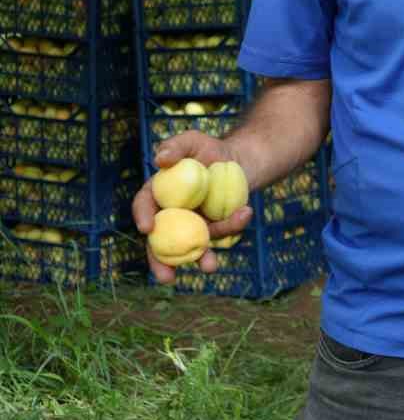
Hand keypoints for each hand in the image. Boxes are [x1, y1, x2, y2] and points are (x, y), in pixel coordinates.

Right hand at [131, 130, 253, 283]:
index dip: (143, 217)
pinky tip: (245, 212)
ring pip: (193, 244)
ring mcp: (193, 223)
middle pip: (161, 241)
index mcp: (159, 193)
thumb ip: (175, 145)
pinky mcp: (214, 227)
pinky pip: (221, 232)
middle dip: (161, 263)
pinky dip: (233, 226)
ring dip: (201, 257)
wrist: (241, 161)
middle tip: (166, 278)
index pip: (145, 205)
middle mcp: (172, 213)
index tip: (148, 229)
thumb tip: (160, 159)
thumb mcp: (193, 140)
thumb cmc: (210, 149)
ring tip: (210, 267)